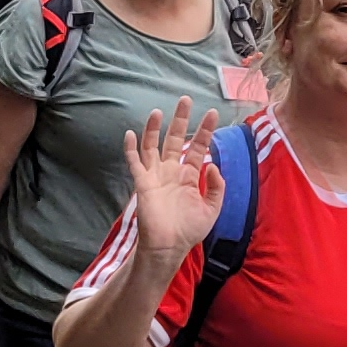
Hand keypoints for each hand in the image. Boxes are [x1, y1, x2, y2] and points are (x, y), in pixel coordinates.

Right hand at [121, 99, 224, 269]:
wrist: (169, 247)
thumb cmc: (189, 230)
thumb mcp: (212, 208)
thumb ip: (216, 187)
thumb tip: (212, 164)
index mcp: (189, 177)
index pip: (197, 147)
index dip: (204, 130)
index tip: (212, 113)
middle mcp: (172, 172)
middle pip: (175, 139)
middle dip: (181, 120)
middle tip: (186, 99)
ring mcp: (156, 176)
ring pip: (153, 146)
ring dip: (155, 129)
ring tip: (159, 111)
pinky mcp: (143, 183)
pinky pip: (135, 162)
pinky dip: (131, 148)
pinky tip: (130, 134)